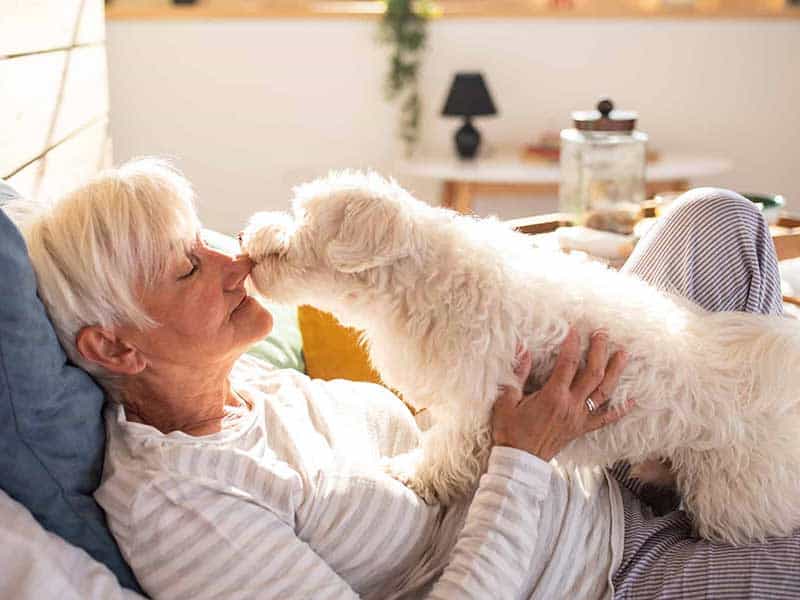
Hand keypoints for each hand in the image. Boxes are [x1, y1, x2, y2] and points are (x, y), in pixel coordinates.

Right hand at [492, 327, 632, 461]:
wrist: (520, 460)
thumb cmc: (511, 431)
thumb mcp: (507, 400)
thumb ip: (517, 373)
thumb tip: (521, 349)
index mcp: (553, 396)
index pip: (568, 364)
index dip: (572, 344)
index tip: (575, 329)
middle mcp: (571, 405)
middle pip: (593, 373)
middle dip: (599, 351)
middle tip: (602, 334)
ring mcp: (579, 417)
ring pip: (604, 392)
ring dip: (615, 371)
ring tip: (623, 354)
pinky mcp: (582, 428)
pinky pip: (605, 418)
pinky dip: (620, 409)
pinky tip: (632, 400)